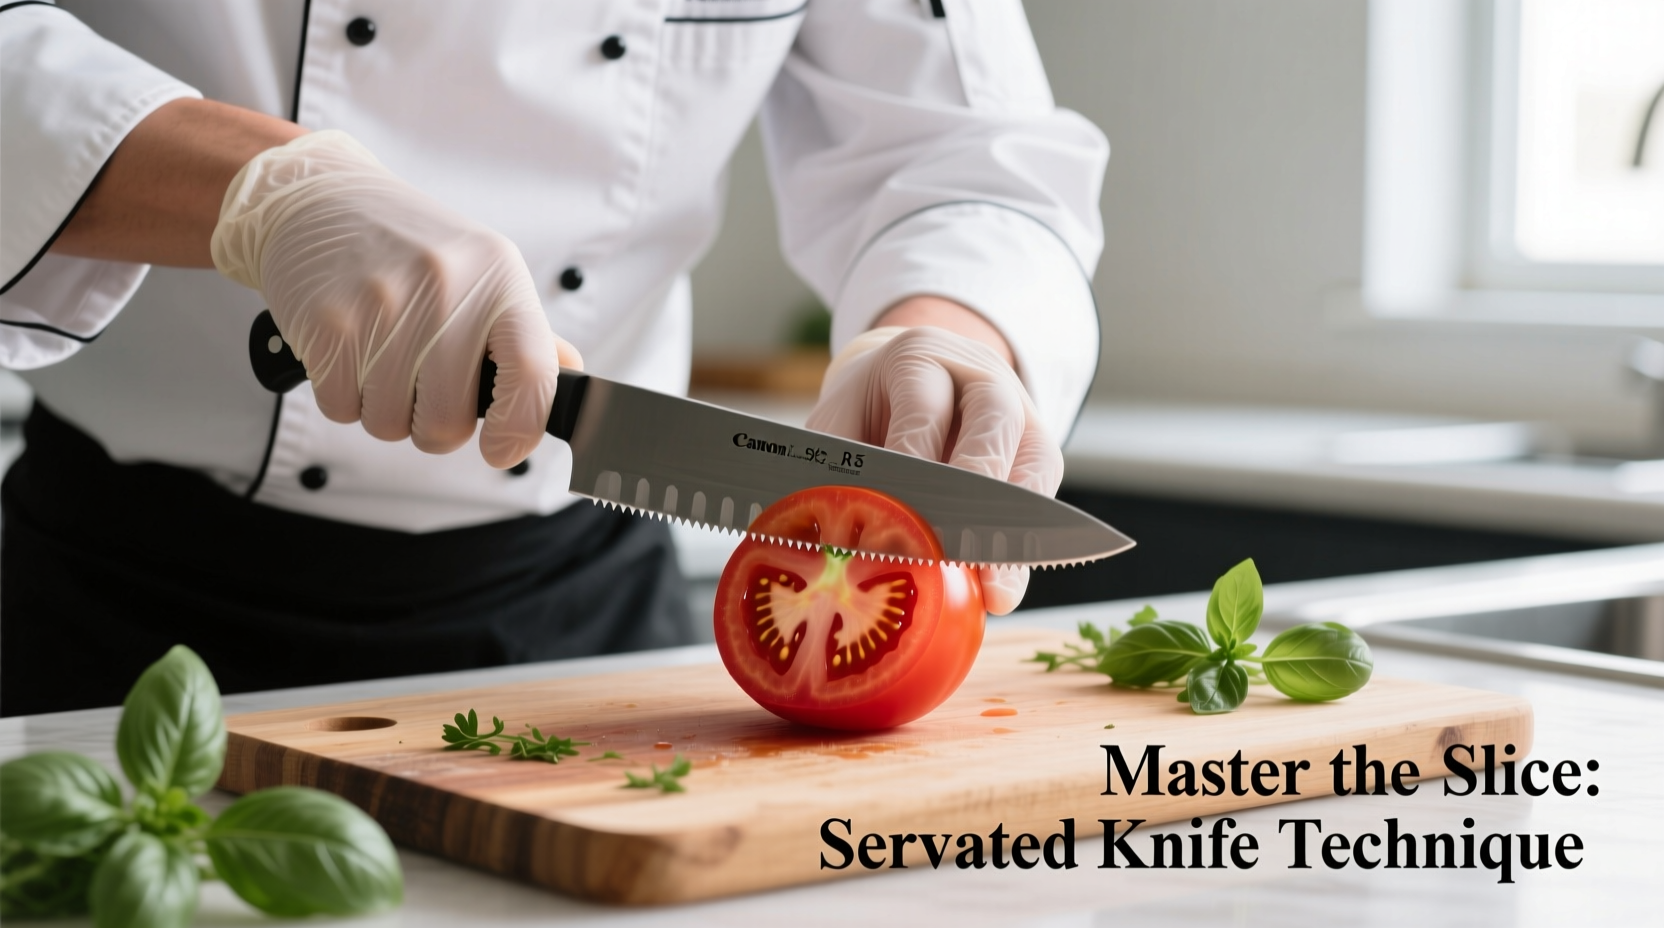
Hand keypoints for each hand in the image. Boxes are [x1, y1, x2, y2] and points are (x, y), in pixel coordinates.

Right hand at [211, 130, 580, 467]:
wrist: (320, 198)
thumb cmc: (411, 245)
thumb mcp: (485, 271)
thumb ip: (525, 334)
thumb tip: (570, 379)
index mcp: (499, 280)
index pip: (532, 374)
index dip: (520, 429)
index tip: (500, 449)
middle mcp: (446, 288)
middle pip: (446, 422)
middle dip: (432, 424)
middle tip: (422, 387)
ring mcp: (382, 305)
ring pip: (389, 423)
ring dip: (384, 409)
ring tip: (382, 357)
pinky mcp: (327, 322)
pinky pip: (341, 408)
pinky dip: (343, 395)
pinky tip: (349, 350)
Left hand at [805, 322, 1064, 614]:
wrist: (906, 382)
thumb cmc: (866, 414)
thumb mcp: (837, 429)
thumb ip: (835, 477)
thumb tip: (831, 547)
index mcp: (918, 359)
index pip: (922, 410)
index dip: (912, 463)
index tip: (896, 518)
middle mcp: (979, 377)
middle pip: (992, 424)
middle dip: (975, 490)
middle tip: (953, 549)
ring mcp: (1020, 410)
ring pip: (1033, 460)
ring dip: (1012, 530)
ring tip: (993, 589)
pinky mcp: (1039, 449)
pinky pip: (1042, 494)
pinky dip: (1022, 547)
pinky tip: (1002, 587)